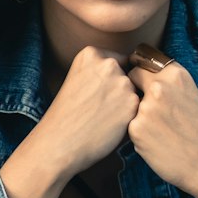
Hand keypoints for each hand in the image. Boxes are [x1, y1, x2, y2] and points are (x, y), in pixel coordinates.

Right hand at [0, 48, 137, 197]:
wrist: (58, 143)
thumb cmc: (67, 116)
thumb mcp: (78, 78)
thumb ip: (100, 71)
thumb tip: (131, 71)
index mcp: (91, 54)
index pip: (118, 61)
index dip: (110, 81)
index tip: (96, 94)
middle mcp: (108, 64)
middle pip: (127, 75)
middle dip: (119, 91)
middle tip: (98, 108)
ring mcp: (121, 82)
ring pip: (134, 92)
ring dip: (125, 104)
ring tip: (103, 117)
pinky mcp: (132, 103)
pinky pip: (138, 108)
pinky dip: (129, 118)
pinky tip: (110, 125)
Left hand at [126, 59, 197, 194]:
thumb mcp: (192, 96)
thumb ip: (170, 84)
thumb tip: (145, 74)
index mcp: (176, 74)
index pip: (143, 62)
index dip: (141, 73)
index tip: (141, 82)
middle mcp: (159, 86)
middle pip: (131, 78)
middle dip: (134, 89)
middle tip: (150, 109)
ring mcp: (146, 107)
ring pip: (130, 105)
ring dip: (139, 115)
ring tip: (162, 132)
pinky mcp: (136, 129)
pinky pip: (130, 127)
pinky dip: (140, 135)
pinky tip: (158, 144)